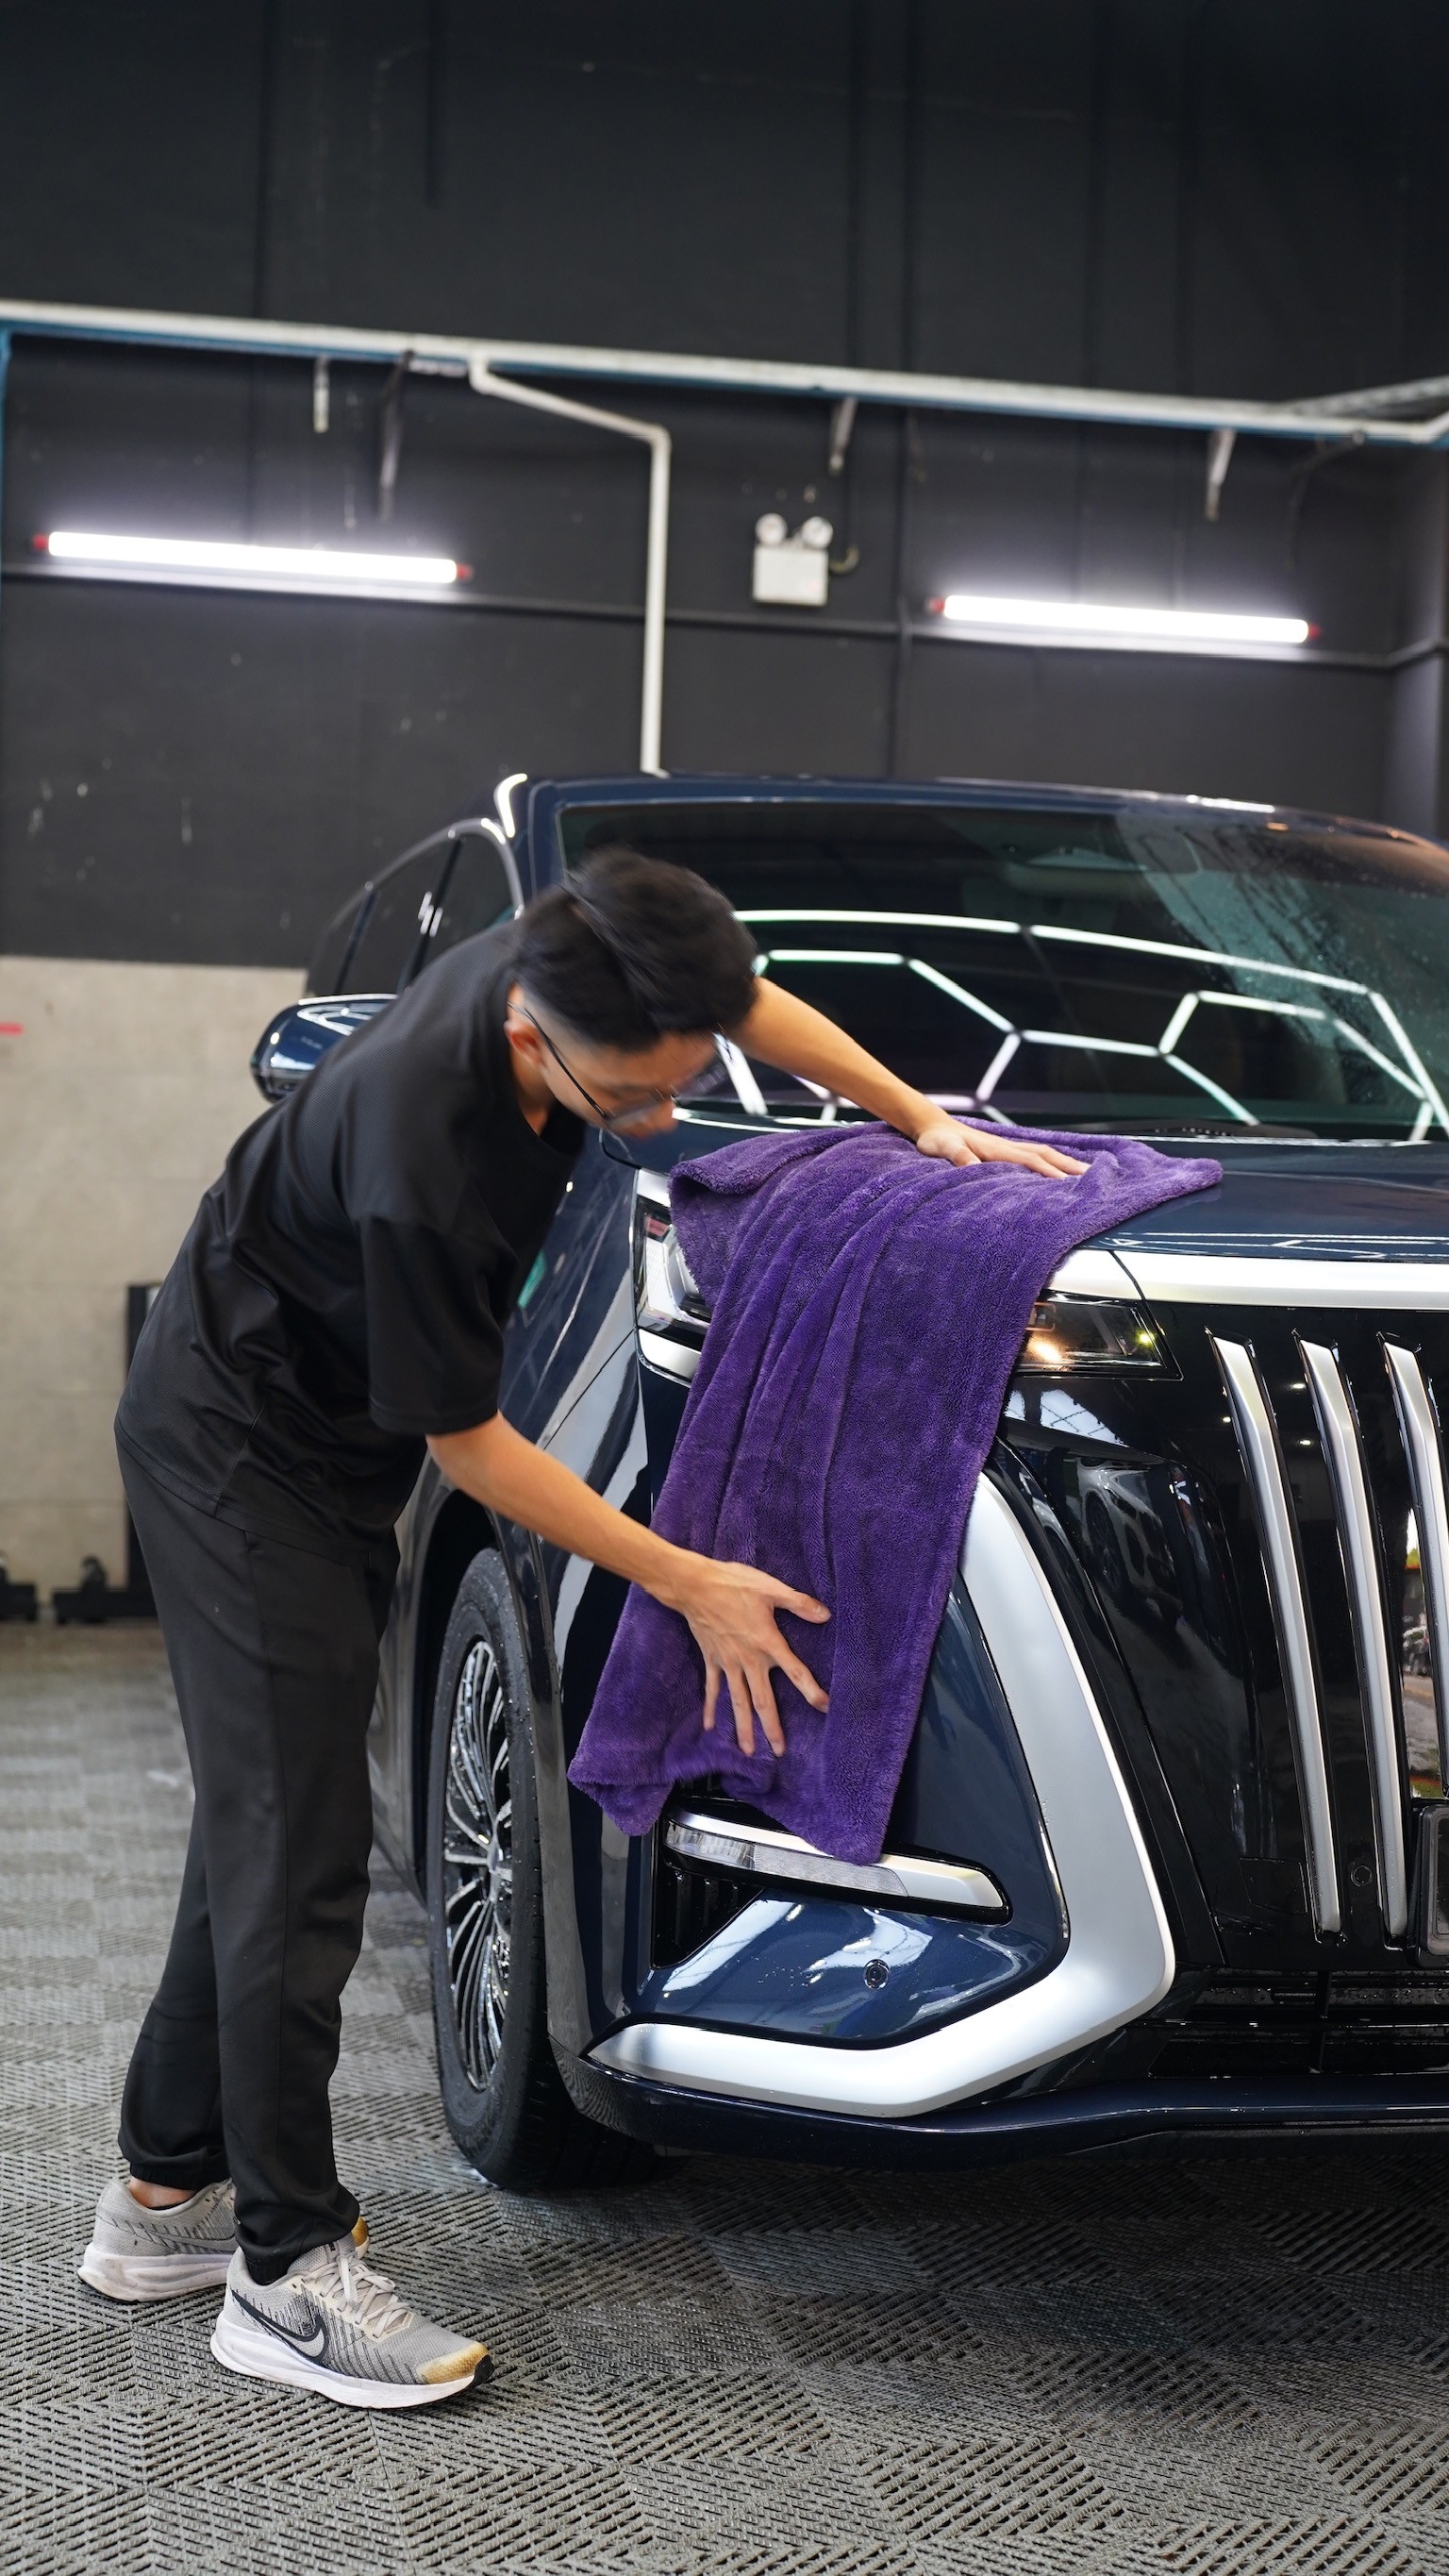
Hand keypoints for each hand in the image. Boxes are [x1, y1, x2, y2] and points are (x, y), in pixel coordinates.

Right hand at [662, 1553, 829, 1758]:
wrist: (694, 1586)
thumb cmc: (734, 1584)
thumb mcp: (771, 1588)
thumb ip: (798, 1603)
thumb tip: (825, 1614)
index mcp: (767, 1643)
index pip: (795, 1672)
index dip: (811, 1691)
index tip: (825, 1707)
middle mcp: (748, 1660)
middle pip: (763, 1700)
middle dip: (772, 1727)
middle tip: (780, 1751)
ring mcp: (728, 1663)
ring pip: (738, 1701)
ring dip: (744, 1727)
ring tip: (749, 1751)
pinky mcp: (712, 1660)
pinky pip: (713, 1688)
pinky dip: (712, 1707)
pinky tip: (711, 1727)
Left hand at [913, 1113, 1088, 1178]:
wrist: (931, 1126)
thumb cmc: (936, 1140)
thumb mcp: (942, 1149)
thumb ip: (958, 1157)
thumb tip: (975, 1168)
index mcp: (997, 1149)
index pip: (1031, 1161)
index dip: (1051, 1173)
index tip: (1071, 1185)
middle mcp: (1006, 1146)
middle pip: (1045, 1155)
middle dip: (1069, 1166)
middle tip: (1093, 1178)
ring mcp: (1005, 1148)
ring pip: (1042, 1153)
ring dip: (1064, 1162)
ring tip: (1084, 1173)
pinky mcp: (1001, 1151)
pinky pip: (1032, 1156)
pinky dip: (1049, 1161)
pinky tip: (1055, 1169)